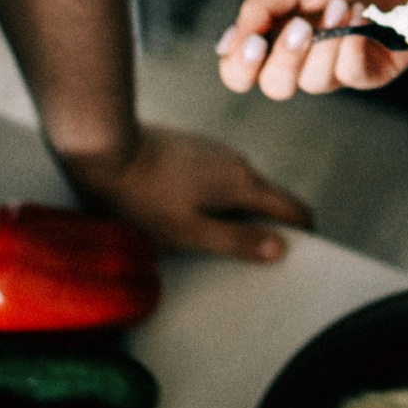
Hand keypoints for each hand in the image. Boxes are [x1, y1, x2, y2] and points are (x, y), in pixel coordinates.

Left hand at [59, 125, 311, 262]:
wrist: (105, 150)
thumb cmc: (143, 199)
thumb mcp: (190, 231)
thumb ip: (237, 240)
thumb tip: (280, 248)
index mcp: (243, 183)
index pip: (294, 208)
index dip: (302, 235)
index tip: (293, 258)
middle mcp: (236, 162)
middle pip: (269, 199)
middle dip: (267, 228)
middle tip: (244, 259)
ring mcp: (214, 151)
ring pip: (241, 188)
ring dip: (237, 213)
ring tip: (209, 240)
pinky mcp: (192, 148)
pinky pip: (218, 178)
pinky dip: (216, 199)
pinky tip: (187, 214)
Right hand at [215, 0, 407, 99]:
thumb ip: (259, 7)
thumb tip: (228, 44)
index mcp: (275, 26)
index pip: (239, 67)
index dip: (240, 65)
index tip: (257, 42)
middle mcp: (301, 52)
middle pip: (273, 85)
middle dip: (287, 57)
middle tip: (304, 26)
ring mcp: (334, 65)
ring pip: (311, 83)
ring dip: (327, 42)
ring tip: (344, 5)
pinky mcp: (367, 72)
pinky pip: (348, 75)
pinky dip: (353, 45)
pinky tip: (363, 20)